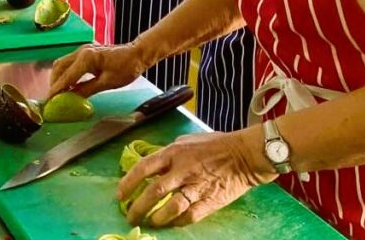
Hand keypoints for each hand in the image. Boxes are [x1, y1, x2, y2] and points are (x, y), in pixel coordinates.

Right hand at [48, 41, 150, 98]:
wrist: (137, 53)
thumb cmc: (126, 68)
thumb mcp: (107, 82)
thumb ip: (87, 89)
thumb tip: (71, 98)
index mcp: (87, 58)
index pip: (67, 76)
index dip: (56, 89)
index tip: (48, 100)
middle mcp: (81, 51)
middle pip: (59, 67)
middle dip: (54, 83)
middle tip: (52, 98)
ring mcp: (82, 50)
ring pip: (62, 63)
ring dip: (58, 77)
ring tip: (58, 93)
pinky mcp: (86, 52)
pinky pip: (69, 62)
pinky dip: (65, 73)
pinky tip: (68, 84)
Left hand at [118, 127, 275, 228]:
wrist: (245, 155)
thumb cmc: (215, 144)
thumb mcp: (187, 141)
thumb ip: (169, 153)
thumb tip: (153, 164)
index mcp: (174, 152)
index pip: (144, 167)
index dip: (128, 182)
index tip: (120, 195)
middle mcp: (182, 170)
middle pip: (153, 191)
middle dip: (138, 207)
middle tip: (130, 216)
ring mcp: (196, 187)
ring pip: (170, 207)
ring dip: (157, 217)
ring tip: (150, 222)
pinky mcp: (210, 201)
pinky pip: (189, 216)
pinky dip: (177, 222)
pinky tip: (171, 224)